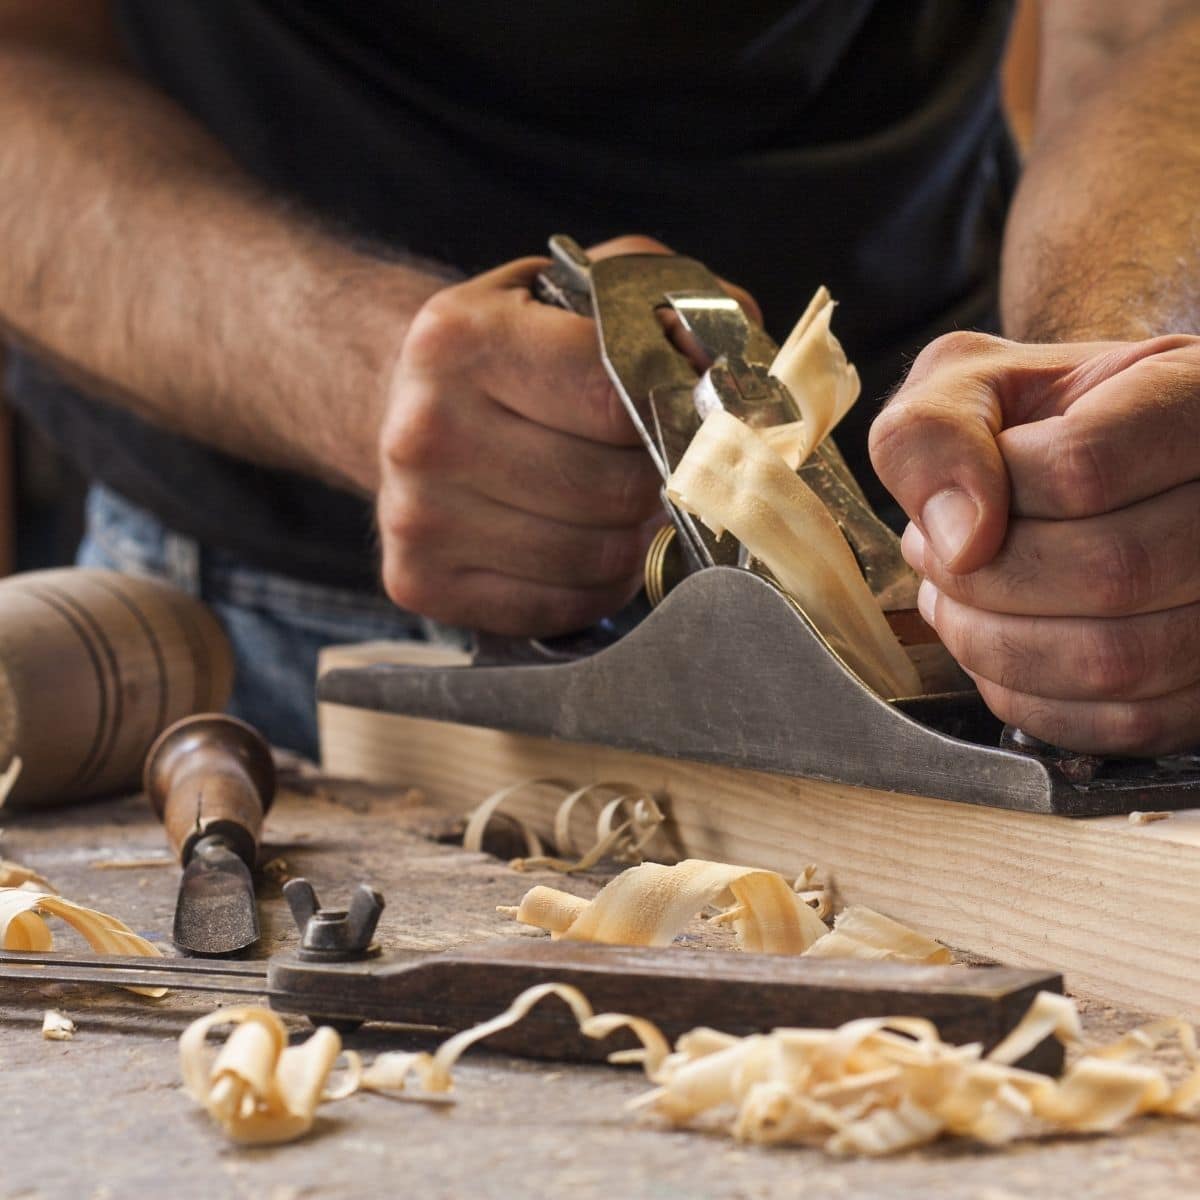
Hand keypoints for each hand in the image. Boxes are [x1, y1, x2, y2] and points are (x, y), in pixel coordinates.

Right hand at [377, 236, 757, 635]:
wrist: (404, 402)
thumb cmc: (514, 351)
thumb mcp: (579, 294)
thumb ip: (670, 306)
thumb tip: (736, 370)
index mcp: (462, 339)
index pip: (616, 396)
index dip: (675, 415)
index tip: (694, 418)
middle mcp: (425, 430)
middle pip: (612, 489)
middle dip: (659, 484)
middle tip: (662, 469)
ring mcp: (416, 516)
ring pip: (596, 558)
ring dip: (634, 540)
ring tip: (623, 506)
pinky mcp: (420, 582)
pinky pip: (561, 606)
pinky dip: (597, 585)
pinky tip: (584, 543)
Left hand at [869, 331, 1199, 754]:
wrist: (1093, 470)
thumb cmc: (1029, 425)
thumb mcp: (967, 387)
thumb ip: (932, 433)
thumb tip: (956, 539)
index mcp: (1190, 398)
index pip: (1082, 470)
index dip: (990, 499)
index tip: (948, 505)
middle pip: (1108, 572)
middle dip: (984, 581)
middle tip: (938, 561)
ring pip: (1119, 660)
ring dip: (996, 645)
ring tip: (958, 603)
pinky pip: (1127, 724)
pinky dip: (1033, 699)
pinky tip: (999, 648)